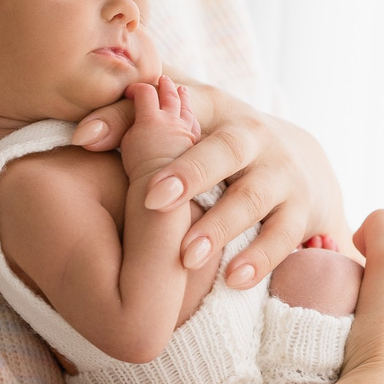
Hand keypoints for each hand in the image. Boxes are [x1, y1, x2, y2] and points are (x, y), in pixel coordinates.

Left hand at [76, 82, 346, 288]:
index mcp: (214, 107)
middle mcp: (253, 137)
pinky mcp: (303, 212)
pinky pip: (285, 236)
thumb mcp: (184, 121)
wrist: (302, 162)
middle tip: (150, 199)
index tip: (84, 139)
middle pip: (224, 148)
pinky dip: (262, 258)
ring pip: (254, 196)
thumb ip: (132, 120)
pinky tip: (234, 279)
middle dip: (189, 171)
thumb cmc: (217, 143)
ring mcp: (282, 174)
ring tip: (187, 255)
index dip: (127, 118)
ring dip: (221, 225)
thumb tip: (80, 135)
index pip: (168, 103)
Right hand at [116, 76, 201, 183]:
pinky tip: (190, 116)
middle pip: (170, 94)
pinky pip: (194, 123)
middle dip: (164, 86)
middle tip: (162, 80)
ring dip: (181, 97)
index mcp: (151, 119)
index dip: (137, 89)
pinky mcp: (195, 140)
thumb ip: (128, 124)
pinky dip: (190, 115)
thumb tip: (121, 121)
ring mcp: (186, 129)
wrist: (166, 187)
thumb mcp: (127, 143)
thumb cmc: (140, 169)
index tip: (132, 91)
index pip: (145, 92)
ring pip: (186, 107)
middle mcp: (171, 120)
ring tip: (181, 91)